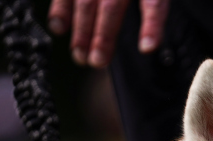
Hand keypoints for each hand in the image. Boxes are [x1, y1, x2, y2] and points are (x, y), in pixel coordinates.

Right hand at [47, 0, 169, 67]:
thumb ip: (154, 1)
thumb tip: (152, 37)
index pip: (154, 2)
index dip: (152, 23)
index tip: (148, 47)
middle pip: (112, 4)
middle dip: (103, 35)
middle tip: (97, 62)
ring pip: (86, 0)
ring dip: (81, 30)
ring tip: (80, 55)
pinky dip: (60, 9)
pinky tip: (58, 28)